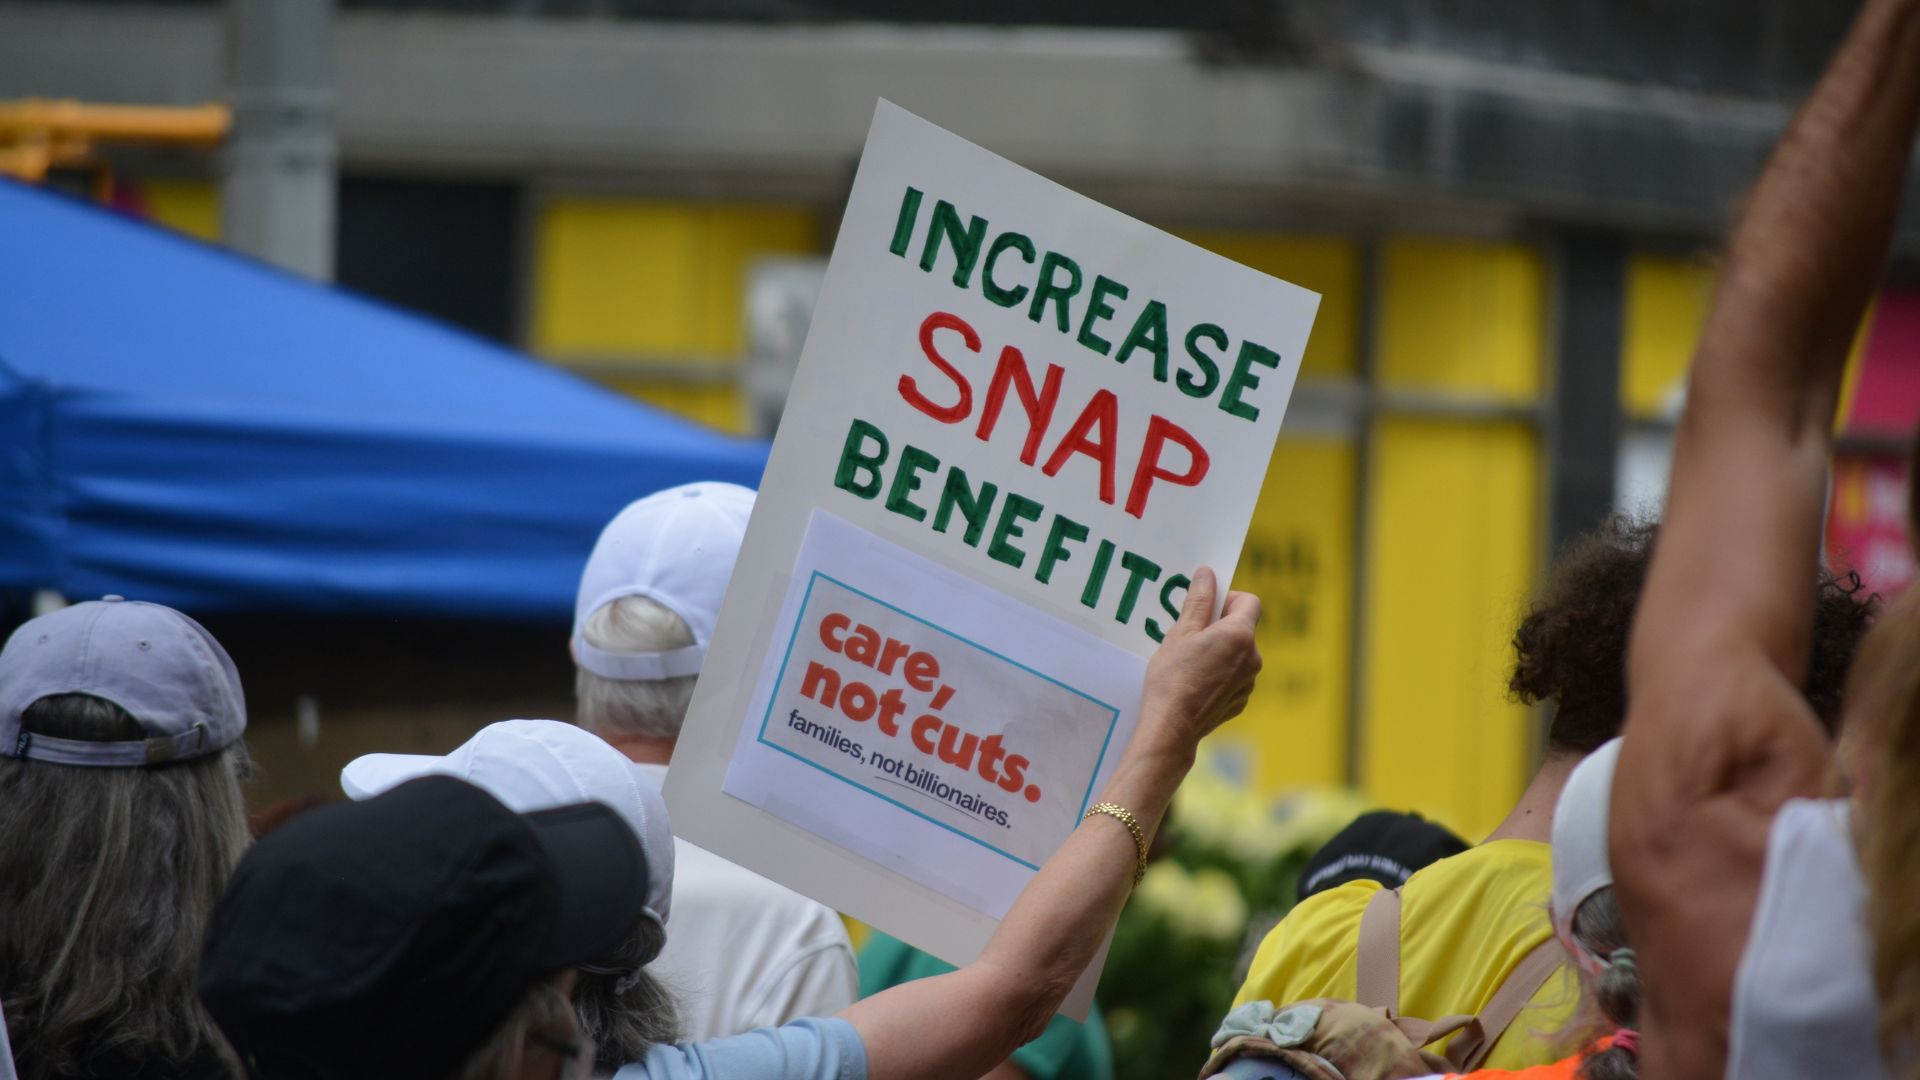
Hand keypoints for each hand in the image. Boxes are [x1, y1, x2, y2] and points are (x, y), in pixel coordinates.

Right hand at [1137, 566, 1261, 758]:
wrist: (1171, 727)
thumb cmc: (1173, 677)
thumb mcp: (1181, 632)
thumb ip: (1199, 600)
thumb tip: (1208, 573)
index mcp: (1240, 635)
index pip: (1249, 601)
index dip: (1229, 599)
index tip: (1206, 607)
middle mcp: (1253, 658)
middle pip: (1242, 628)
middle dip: (1219, 627)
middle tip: (1189, 636)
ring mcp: (1249, 682)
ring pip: (1238, 654)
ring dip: (1219, 651)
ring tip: (1189, 662)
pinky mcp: (1240, 701)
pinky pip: (1234, 678)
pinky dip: (1219, 675)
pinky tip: (1195, 683)